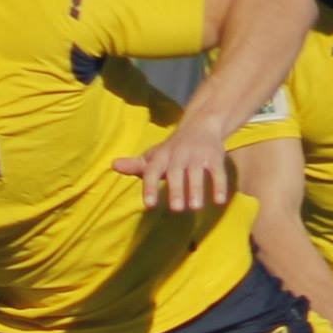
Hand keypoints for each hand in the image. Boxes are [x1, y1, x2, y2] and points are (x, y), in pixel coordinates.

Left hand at [115, 117, 232, 211]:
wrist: (201, 123)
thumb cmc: (173, 147)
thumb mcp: (154, 155)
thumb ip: (136, 165)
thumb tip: (113, 165)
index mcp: (161, 156)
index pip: (152, 171)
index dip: (150, 187)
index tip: (149, 205)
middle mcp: (178, 155)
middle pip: (175, 173)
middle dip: (176, 190)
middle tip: (176, 209)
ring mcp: (197, 156)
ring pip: (196, 173)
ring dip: (196, 189)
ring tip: (195, 207)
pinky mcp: (214, 157)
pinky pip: (217, 172)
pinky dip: (219, 186)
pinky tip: (219, 201)